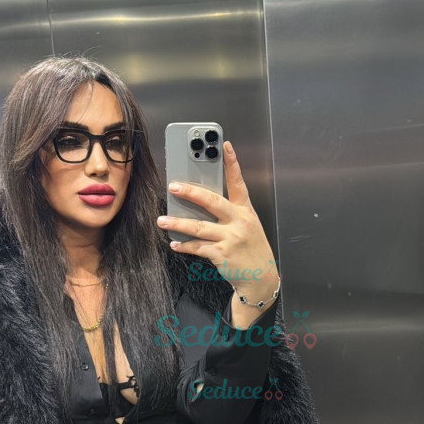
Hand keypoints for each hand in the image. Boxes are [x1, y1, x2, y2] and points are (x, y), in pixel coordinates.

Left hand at [158, 140, 279, 304]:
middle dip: (191, 192)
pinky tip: (174, 243)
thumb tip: (200, 203)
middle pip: (212, 202)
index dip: (232, 163)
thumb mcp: (247, 226)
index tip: (225, 146)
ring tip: (162, 220)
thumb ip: (229, 213)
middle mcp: (239, 222)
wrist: (261, 278)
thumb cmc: (251, 249)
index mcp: (245, 211)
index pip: (238, 183)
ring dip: (178, 223)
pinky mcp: (221, 254)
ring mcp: (230, 238)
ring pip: (199, 227)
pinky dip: (184, 246)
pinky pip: (197, 247)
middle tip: (173, 187)